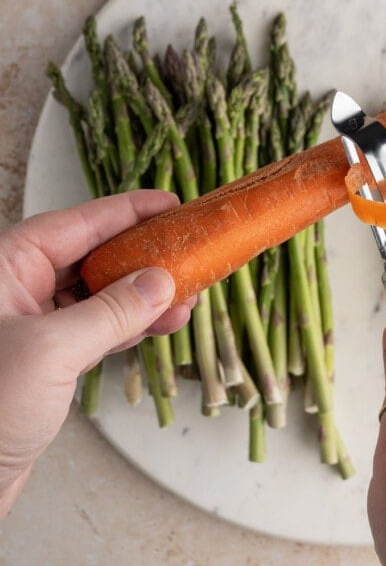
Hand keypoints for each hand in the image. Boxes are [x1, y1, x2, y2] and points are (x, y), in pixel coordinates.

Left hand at [0, 190, 194, 515]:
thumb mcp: (52, 351)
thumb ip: (111, 313)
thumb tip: (158, 283)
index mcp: (5, 267)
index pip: (76, 224)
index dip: (127, 212)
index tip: (169, 204)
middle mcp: (15, 289)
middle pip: (91, 256)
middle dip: (142, 256)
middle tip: (186, 250)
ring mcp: (30, 325)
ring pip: (98, 295)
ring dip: (143, 296)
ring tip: (187, 294)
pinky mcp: (44, 360)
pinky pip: (95, 328)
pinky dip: (130, 326)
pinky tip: (162, 322)